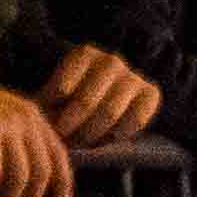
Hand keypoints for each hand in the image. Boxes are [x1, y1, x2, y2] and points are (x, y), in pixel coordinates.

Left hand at [35, 43, 157, 146]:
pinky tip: (107, 136)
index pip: (62, 90)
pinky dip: (118, 134)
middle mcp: (111, 61)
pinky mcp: (151, 93)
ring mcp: (133, 75)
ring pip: (110, 113)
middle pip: (86, 103)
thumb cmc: (66, 106)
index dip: (52, 115)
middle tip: (63, 140)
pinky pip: (135, 120)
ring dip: (91, 134)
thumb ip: (45, 107)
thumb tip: (44, 123)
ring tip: (81, 142)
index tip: (48, 125)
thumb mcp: (49, 101)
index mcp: (83, 55)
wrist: (99, 107)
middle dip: (71, 128)